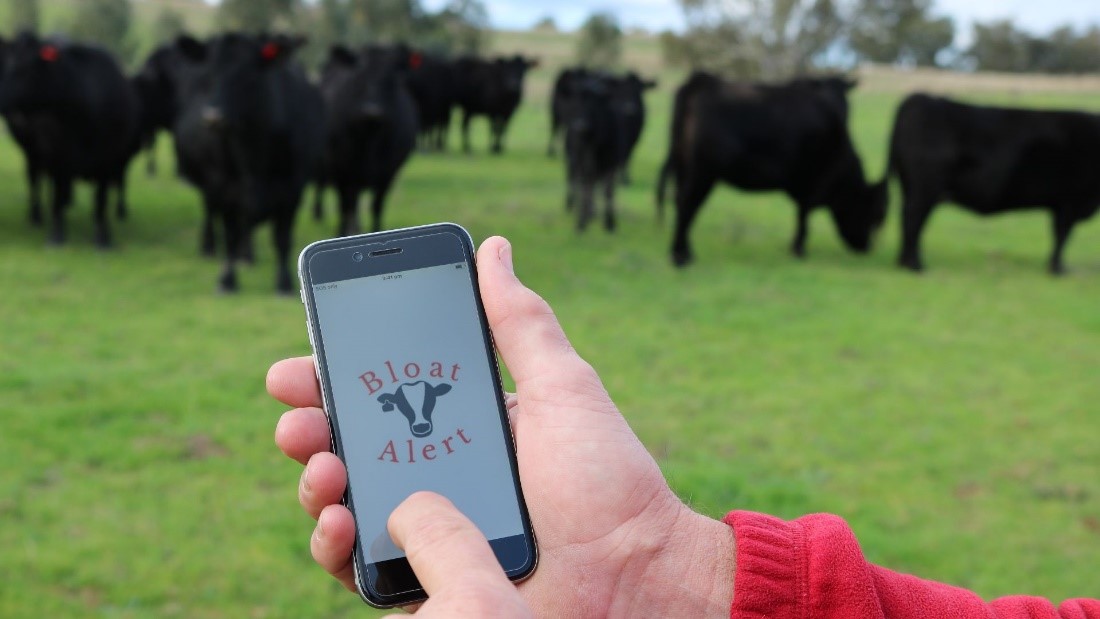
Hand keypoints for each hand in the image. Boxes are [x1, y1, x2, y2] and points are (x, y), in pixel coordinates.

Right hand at [268, 236, 734, 615]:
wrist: (637, 574)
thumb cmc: (608, 478)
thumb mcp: (563, 387)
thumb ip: (520, 324)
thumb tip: (493, 249)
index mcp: (460, 426)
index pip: (380, 396)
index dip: (332, 380)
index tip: (300, 365)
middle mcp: (435, 476)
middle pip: (348, 447)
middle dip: (310, 427)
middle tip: (301, 420)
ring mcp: (426, 534)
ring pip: (342, 504)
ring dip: (315, 480)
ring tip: (325, 466)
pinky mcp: (425, 584)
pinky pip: (358, 568)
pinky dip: (333, 546)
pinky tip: (339, 523)